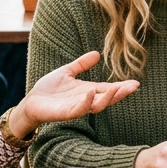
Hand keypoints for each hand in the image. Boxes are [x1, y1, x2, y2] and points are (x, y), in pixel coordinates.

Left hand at [13, 51, 138, 134]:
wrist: (31, 102)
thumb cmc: (48, 89)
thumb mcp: (67, 72)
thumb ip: (81, 64)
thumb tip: (97, 54)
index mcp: (88, 91)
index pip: (109, 89)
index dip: (122, 87)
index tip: (136, 83)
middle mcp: (85, 100)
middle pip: (108, 99)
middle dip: (121, 93)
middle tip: (133, 87)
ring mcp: (77, 107)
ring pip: (97, 106)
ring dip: (107, 99)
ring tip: (116, 89)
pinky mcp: (66, 113)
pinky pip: (79, 109)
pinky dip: (86, 102)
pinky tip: (90, 93)